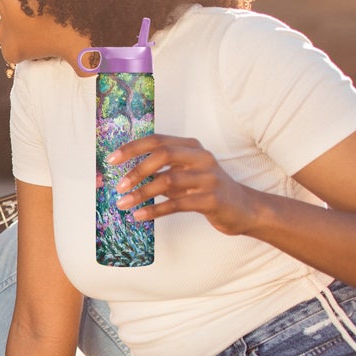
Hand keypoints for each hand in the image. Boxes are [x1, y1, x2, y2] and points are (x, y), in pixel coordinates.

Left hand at [109, 133, 263, 236]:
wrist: (243, 209)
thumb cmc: (205, 190)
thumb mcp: (183, 175)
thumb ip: (159, 171)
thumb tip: (123, 176)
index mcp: (191, 147)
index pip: (157, 140)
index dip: (132, 148)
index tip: (111, 160)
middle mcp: (201, 158)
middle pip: (162, 155)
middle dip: (136, 170)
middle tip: (118, 186)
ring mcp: (208, 178)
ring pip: (168, 180)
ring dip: (141, 193)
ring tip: (123, 204)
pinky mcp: (212, 199)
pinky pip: (177, 204)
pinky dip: (155, 209)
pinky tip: (140, 215)